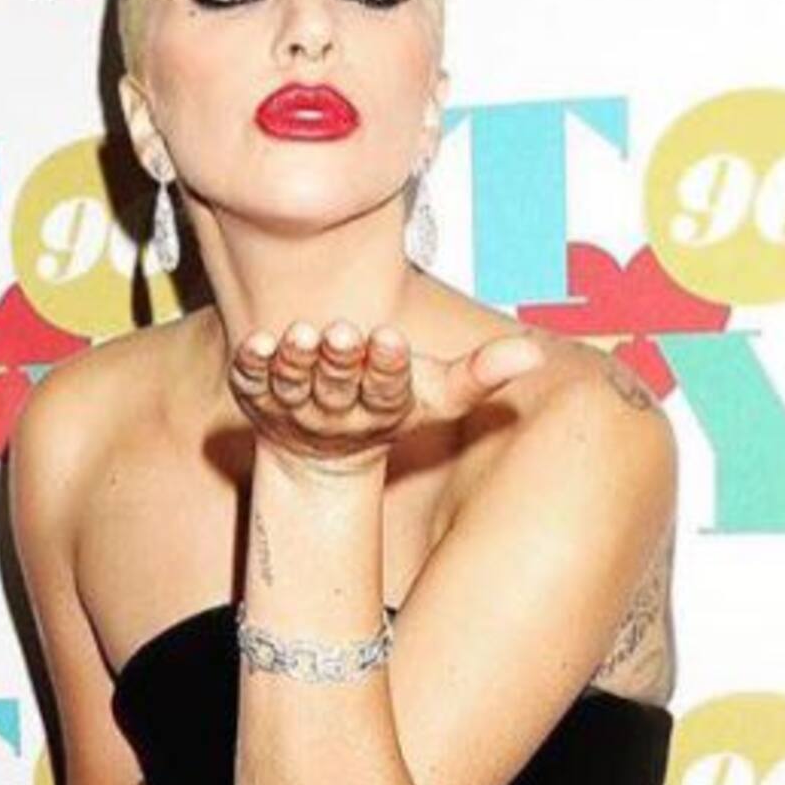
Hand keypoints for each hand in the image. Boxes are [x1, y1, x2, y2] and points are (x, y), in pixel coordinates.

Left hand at [228, 319, 545, 473]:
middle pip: (338, 387)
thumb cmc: (385, 406)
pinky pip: (250, 382)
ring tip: (302, 334)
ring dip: (296, 362)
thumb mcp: (436, 395)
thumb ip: (480, 374)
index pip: (385, 390)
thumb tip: (534, 352)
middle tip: (343, 332)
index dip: (387, 368)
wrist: (320, 452)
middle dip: (341, 362)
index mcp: (380, 410)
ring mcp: (292, 406)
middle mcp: (335, 412)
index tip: (390, 339)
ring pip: (292, 385)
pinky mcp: (256, 396)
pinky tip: (256, 341)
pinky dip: (252, 364)